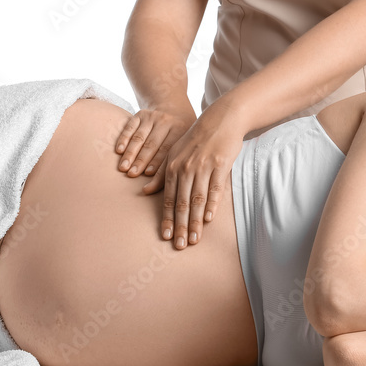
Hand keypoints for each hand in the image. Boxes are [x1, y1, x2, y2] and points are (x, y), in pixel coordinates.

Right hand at [115, 107, 196, 178]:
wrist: (175, 109)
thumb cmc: (181, 135)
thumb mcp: (185, 144)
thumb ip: (177, 162)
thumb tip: (168, 187)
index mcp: (181, 130)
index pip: (167, 149)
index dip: (157, 162)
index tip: (147, 174)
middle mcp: (166, 121)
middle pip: (152, 144)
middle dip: (141, 160)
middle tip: (131, 174)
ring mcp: (153, 116)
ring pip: (139, 137)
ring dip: (130, 153)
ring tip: (123, 167)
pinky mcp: (141, 114)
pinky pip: (130, 127)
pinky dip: (124, 139)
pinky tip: (119, 151)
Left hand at [143, 99, 247, 249]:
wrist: (220, 120)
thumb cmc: (196, 139)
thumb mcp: (174, 153)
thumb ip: (161, 174)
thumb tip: (145, 191)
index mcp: (173, 166)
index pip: (168, 199)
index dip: (166, 219)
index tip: (165, 236)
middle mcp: (186, 168)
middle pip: (182, 203)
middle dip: (180, 226)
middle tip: (179, 245)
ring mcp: (204, 167)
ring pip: (198, 200)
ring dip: (195, 222)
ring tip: (194, 239)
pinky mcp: (221, 165)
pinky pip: (215, 189)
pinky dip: (211, 205)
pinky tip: (208, 219)